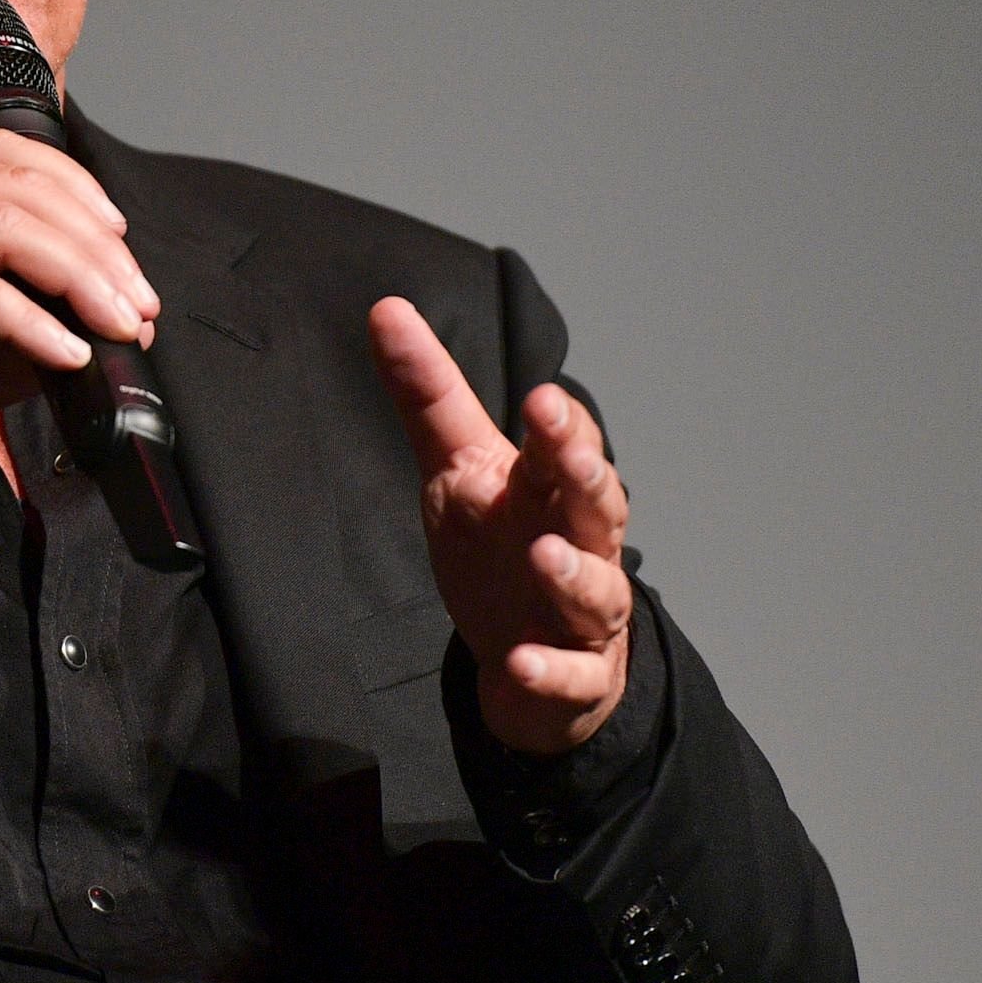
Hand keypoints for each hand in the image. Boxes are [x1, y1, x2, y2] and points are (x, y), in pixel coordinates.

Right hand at [0, 129, 159, 493]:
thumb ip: (27, 330)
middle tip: (139, 307)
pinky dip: (26, 319)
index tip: (127, 257)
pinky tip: (64, 354)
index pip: (12, 158)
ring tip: (119, 327)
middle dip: (96, 247)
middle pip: (22, 186)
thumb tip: (103, 327)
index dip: (81, 196)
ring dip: (77, 275)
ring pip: (4, 223)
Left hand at [369, 297, 632, 755]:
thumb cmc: (501, 548)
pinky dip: (551, 668)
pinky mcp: (574, 673)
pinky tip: (523, 661)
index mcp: (548, 488)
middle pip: (595, 505)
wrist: (527, 657)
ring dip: (573, 572)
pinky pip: (571, 674)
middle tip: (564, 448)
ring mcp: (582, 613)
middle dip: (584, 475)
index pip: (566, 447)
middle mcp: (580, 543)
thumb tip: (385, 308)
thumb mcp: (456, 468)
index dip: (560, 426)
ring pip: (596, 589)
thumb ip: (428, 394)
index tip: (542, 399)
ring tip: (545, 553)